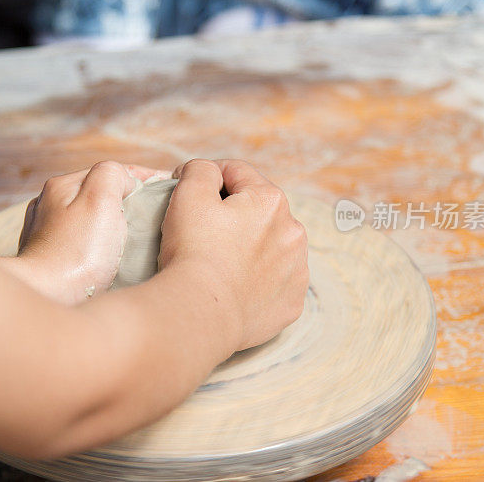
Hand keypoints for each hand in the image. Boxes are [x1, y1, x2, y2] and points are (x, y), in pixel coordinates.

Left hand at [0, 162, 171, 304]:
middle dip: (129, 201)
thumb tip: (124, 179)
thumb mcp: (101, 199)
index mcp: (62, 186)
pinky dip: (100, 246)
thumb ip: (114, 174)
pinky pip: (83, 244)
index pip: (111, 172)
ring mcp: (48, 234)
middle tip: (158, 215)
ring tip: (140, 239)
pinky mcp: (51, 259)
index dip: (144, 177)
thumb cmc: (75, 254)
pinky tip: (112, 260)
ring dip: (114, 225)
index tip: (169, 186)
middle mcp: (49, 206)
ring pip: (92, 220)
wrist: (46, 298)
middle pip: (100, 195)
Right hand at [159, 159, 307, 350]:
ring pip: (271, 246)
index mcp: (271, 201)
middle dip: (233, 214)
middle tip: (202, 231)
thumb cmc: (193, 251)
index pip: (237, 173)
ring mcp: (297, 271)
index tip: (186, 191)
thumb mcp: (188, 194)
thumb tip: (208, 172)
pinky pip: (275, 282)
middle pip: (258, 211)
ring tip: (220, 262)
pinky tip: (235, 287)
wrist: (201, 313)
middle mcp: (294, 232)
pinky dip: (258, 280)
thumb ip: (201, 170)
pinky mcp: (292, 303)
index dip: (207, 178)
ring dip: (250, 246)